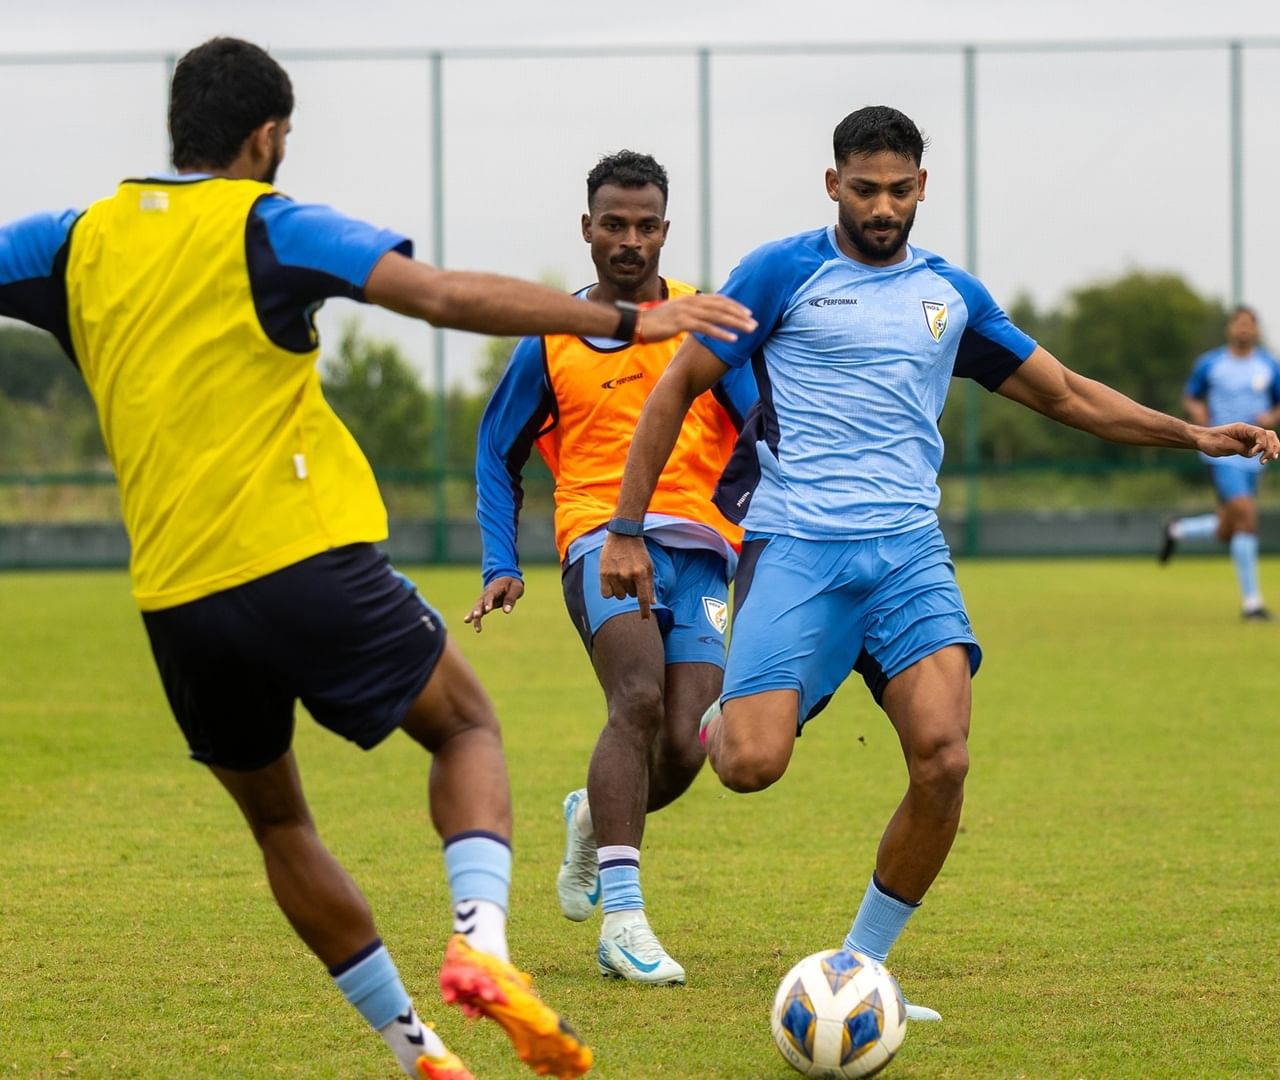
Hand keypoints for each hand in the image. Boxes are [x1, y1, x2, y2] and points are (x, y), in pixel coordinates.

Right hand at [464, 576, 524, 631]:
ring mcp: (484, 599)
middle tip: (476, 615)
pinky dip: (474, 617)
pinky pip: (478, 611)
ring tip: (468, 621)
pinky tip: (470, 624)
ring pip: (477, 607)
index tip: (487, 610)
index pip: (490, 595)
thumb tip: (506, 611)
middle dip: (478, 609)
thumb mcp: (516, 588)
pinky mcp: (484, 604)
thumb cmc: (512, 583)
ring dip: (474, 614)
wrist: (505, 579)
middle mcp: (487, 593)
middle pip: (481, 601)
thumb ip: (511, 599)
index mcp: (496, 587)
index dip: (488, 602)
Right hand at [599, 533, 654, 619]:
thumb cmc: (638, 552)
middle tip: (631, 575)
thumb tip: (652, 603)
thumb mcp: (649, 566)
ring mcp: (614, 574)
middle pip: (631, 596)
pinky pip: (607, 594)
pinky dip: (610, 591)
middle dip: (633, 589)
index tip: (645, 620)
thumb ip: (650, 586)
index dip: (644, 611)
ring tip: (622, 576)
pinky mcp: (603, 573)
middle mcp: (627, 575)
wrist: (623, 535)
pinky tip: (612, 580)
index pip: (643, 598)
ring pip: (619, 596)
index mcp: (641, 573)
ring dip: (621, 590)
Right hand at [638, 294, 755, 344]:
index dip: (734, 306)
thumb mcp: (675, 314)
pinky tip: (733, 339)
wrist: (636, 323)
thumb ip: (690, 314)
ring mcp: (687, 312)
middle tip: (755, 322)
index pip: (718, 299)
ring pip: (718, 316)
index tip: (748, 313)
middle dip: (740, 315)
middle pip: (722, 306)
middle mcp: (691, 302)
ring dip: (736, 323)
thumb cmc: (655, 322)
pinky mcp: (682, 323)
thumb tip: (700, 319)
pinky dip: (721, 333)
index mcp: (691, 299)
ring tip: (750, 330)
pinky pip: (706, 328)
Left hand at [1196, 422, 1279, 463]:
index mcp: (1242, 428)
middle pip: (1269, 436)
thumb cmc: (1209, 440)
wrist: (1201, 440)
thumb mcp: (1222, 444)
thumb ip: (1238, 447)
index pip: (1261, 433)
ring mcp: (1248, 438)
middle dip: (1271, 447)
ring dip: (1272, 449)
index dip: (1262, 444)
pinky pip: (1261, 447)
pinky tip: (1263, 460)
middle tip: (1267, 459)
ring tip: (1270, 459)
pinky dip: (1265, 452)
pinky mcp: (1246, 446)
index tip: (1253, 454)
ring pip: (1268, 440)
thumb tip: (1252, 453)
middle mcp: (1248, 432)